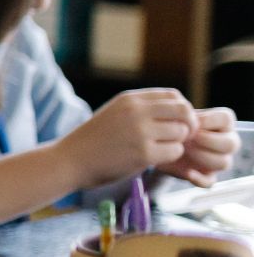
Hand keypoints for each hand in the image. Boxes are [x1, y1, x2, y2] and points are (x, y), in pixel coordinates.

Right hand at [56, 88, 197, 187]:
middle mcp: (136, 111)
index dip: (182, 110)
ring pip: (181, 133)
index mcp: (130, 99)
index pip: (174, 96)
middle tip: (179, 138)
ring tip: (159, 149)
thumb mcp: (115, 113)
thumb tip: (179, 111)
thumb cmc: (94, 140)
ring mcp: (140, 132)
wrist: (70, 160)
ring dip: (176, 143)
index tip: (176, 123)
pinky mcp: (143, 154)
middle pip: (184, 111)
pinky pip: (174, 152)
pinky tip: (153, 159)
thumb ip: (142, 109)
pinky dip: (169, 157)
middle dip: (188, 125)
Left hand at [161, 106, 238, 186]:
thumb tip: (192, 125)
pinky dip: (200, 179)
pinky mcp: (206, 175)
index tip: (190, 124)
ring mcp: (218, 159)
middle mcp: (226, 141)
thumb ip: (186, 118)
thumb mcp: (176, 117)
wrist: (156, 142)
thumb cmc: (170, 124)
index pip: (226, 119)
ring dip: (203, 157)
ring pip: (224, 163)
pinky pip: (211, 181)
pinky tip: (188, 172)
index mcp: (222, 122)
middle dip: (208, 141)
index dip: (207, 121)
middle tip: (188, 139)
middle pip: (231, 144)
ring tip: (183, 150)